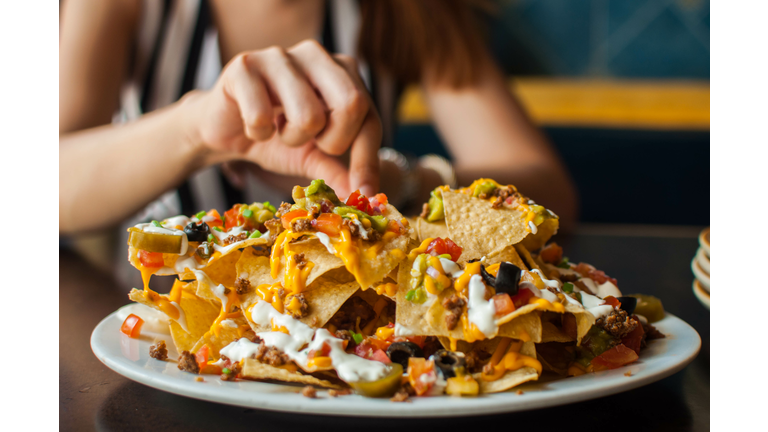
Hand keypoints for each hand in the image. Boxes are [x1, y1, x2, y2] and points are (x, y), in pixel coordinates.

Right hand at [184, 39, 380, 197]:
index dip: (368, 159)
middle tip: (313, 145)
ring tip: (279, 130)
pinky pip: (263, 117)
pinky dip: (259, 134)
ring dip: (292, 138)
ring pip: (309, 115)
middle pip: (352, 103)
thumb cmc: (276, 135)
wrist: (224, 128)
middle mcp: (316, 55)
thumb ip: (341, 171)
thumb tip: (368, 199)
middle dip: (334, 141)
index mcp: (342, 70)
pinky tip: (254, 125)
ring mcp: (280, 56)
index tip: (366, 194)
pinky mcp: (245, 65)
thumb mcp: (314, 156)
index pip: (369, 115)